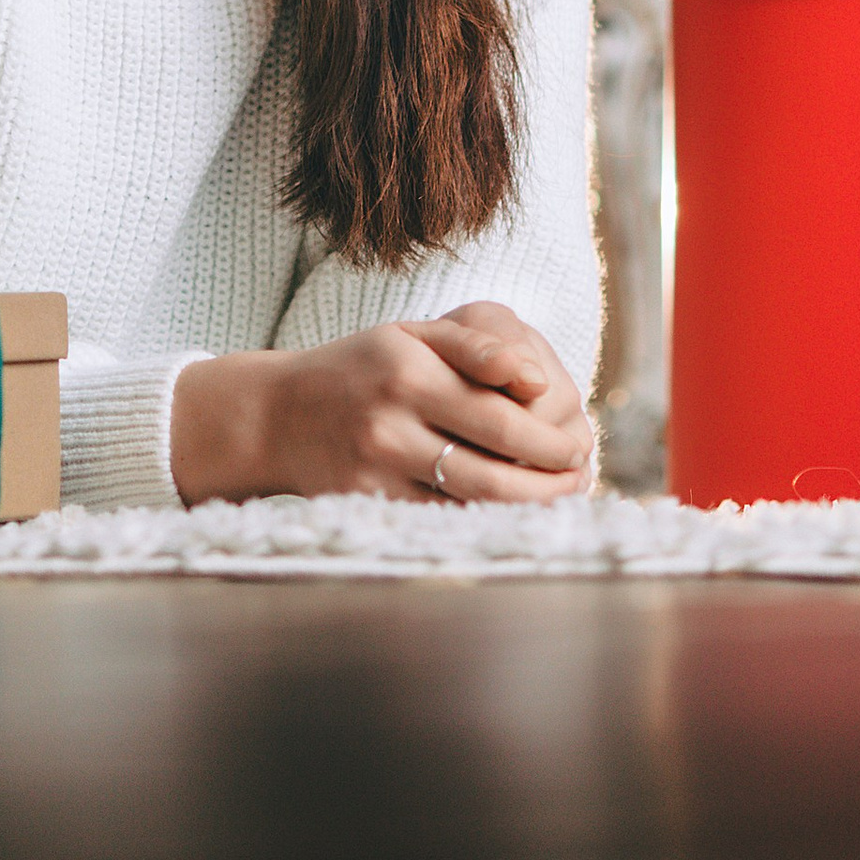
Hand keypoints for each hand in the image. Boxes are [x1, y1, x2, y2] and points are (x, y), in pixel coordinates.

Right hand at [171, 305, 595, 505]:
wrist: (277, 415)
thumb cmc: (361, 369)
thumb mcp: (411, 336)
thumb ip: (474, 347)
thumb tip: (534, 375)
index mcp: (409, 370)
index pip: (502, 415)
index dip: (552, 439)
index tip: (581, 444)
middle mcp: (390, 422)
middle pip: (493, 467)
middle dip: (549, 479)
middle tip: (581, 478)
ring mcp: (375, 469)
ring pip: (470, 504)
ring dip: (526, 508)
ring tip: (559, 500)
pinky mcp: (365, 505)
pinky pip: (438, 522)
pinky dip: (481, 523)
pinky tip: (510, 516)